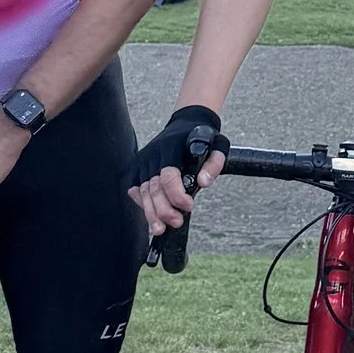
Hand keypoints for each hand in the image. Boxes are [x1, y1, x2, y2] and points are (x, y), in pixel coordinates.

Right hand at [128, 109, 229, 238]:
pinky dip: (141, 204)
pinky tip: (150, 215)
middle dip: (163, 210)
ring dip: (151, 213)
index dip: (176, 195)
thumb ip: (214, 163)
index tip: (188, 206)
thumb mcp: (218, 145)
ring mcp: (143, 161)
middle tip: (176, 222)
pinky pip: (134, 190)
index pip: (168, 176)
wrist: (185, 123)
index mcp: (171, 148)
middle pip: (153, 188)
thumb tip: (204, 182)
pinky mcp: (136, 167)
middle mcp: (153, 155)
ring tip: (160, 229)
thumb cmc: (202, 137)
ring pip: (142, 192)